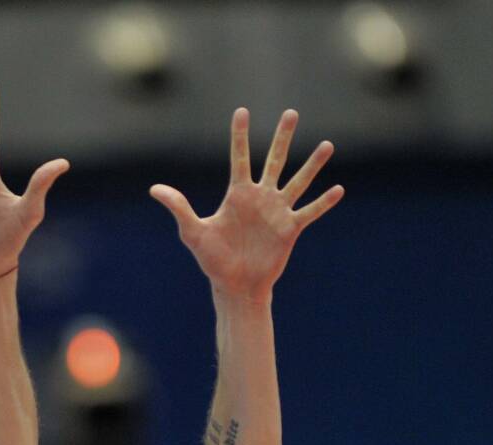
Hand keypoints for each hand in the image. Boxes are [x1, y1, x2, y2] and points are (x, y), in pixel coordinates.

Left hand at [150, 109, 342, 302]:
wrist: (235, 285)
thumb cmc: (212, 260)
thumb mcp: (193, 232)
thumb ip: (179, 208)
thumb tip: (155, 189)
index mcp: (238, 194)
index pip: (240, 157)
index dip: (240, 135)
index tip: (242, 111)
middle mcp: (260, 198)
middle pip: (274, 160)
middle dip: (282, 137)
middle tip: (291, 113)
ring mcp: (277, 212)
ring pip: (297, 181)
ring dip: (312, 164)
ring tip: (327, 144)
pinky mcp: (290, 229)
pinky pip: (309, 212)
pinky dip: (323, 202)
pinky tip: (337, 189)